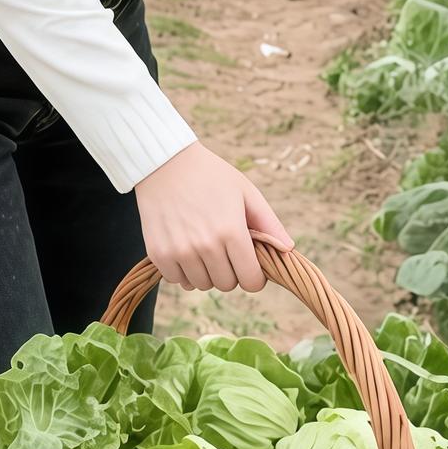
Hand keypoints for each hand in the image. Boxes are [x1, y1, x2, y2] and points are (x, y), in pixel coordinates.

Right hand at [135, 141, 294, 294]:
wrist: (165, 163)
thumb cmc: (212, 176)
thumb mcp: (246, 192)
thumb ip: (269, 223)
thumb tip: (289, 249)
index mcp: (232, 232)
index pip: (251, 281)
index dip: (254, 276)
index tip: (250, 265)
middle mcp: (206, 246)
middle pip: (226, 285)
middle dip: (231, 272)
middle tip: (225, 250)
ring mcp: (180, 251)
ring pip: (201, 285)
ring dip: (206, 272)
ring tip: (204, 247)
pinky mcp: (158, 253)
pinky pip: (177, 280)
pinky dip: (183, 271)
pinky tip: (185, 249)